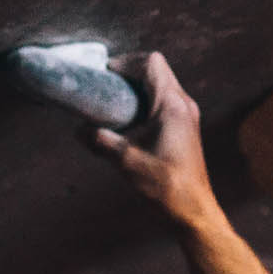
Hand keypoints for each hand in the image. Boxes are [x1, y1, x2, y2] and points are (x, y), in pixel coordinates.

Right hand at [91, 51, 223, 232]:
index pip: (151, 63)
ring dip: (140, 85)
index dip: (126, 63)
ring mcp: (188, 114)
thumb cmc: (165, 186)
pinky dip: (147, 100)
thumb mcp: (126, 161)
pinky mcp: (187, 126)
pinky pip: (167, 99)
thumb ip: (101, 141)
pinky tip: (131, 119)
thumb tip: (79, 130)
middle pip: (157, 69)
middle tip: (107, 85)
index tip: (106, 75)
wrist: (193, 210)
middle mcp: (184, 104)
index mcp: (172, 105)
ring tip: (116, 101)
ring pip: (163, 83)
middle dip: (130, 71)